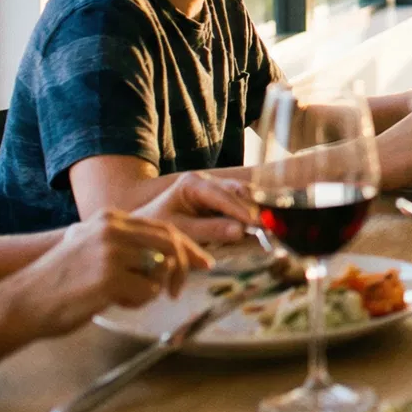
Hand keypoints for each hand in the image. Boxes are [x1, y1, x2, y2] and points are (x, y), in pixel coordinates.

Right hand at [7, 211, 211, 336]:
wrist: (22, 302)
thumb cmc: (58, 282)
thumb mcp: (91, 248)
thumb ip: (126, 245)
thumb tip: (170, 256)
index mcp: (109, 219)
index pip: (163, 227)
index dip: (187, 247)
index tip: (203, 262)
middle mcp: (112, 229)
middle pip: (170, 243)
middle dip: (183, 268)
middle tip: (178, 290)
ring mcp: (111, 252)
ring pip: (160, 269)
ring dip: (149, 290)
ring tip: (123, 297)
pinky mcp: (109, 278)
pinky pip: (146, 291)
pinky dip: (137, 302)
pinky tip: (113, 303)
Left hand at [134, 173, 257, 244]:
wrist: (142, 228)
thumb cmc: (157, 228)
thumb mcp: (180, 231)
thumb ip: (210, 230)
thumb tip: (240, 231)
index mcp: (193, 183)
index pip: (223, 195)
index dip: (242, 211)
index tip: (258, 225)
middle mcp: (207, 181)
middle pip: (238, 192)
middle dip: (253, 211)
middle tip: (269, 229)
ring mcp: (215, 188)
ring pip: (243, 197)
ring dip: (253, 212)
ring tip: (266, 230)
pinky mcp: (220, 200)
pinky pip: (240, 205)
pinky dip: (249, 216)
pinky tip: (257, 230)